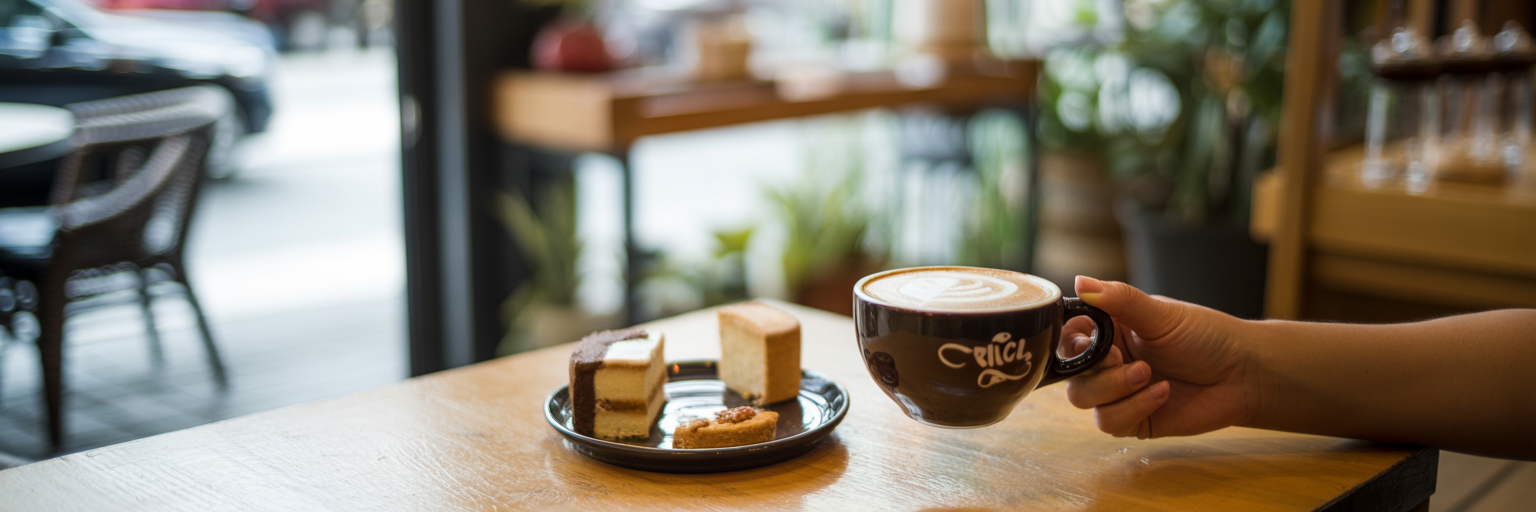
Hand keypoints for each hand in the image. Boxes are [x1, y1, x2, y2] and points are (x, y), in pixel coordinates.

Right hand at [1061, 276, 1257, 438]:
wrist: (1243, 375)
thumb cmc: (1208, 337)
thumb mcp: (1161, 314)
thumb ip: (1119, 300)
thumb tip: (1080, 282)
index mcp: (1111, 330)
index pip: (1068, 336)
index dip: (1071, 342)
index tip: (1088, 341)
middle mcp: (1110, 361)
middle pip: (1071, 374)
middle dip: (1097, 371)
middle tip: (1123, 361)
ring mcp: (1119, 392)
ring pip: (1084, 400)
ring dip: (1115, 390)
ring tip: (1149, 376)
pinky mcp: (1133, 419)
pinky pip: (1110, 422)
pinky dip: (1134, 408)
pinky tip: (1163, 393)